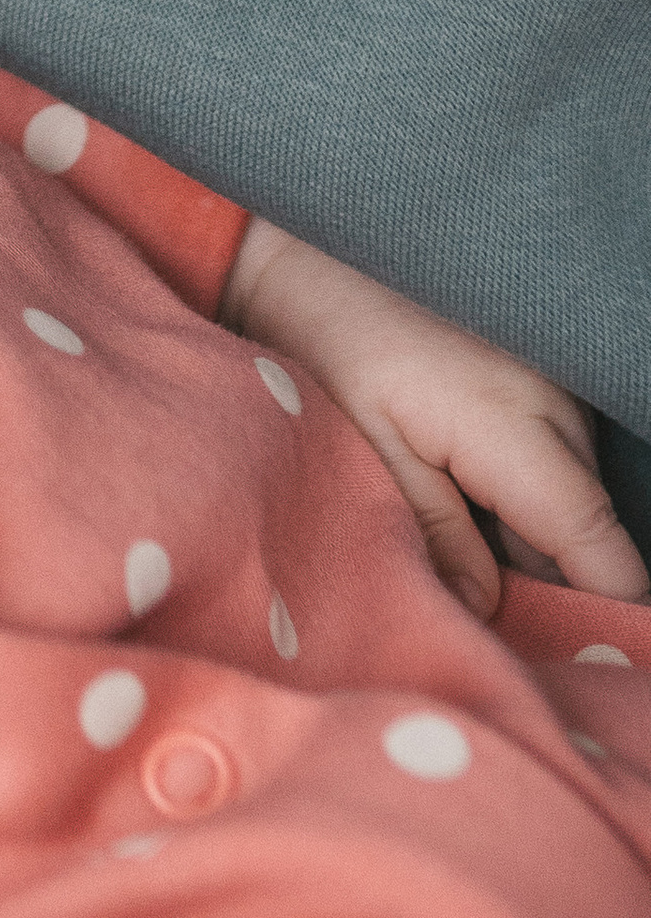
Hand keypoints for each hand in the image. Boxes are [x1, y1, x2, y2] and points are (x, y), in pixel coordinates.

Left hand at [225, 219, 647, 620]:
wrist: (311, 253)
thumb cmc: (330, 347)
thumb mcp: (369, 453)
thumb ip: (435, 534)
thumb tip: (485, 609)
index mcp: (517, 431)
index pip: (597, 545)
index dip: (606, 611)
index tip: (592, 664)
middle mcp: (556, 408)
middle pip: (586, 531)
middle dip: (554, 589)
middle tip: (496, 637)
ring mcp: (552, 389)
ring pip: (565, 498)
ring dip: (528, 541)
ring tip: (461, 570)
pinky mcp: (535, 379)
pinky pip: (548, 462)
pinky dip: (518, 497)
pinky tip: (459, 508)